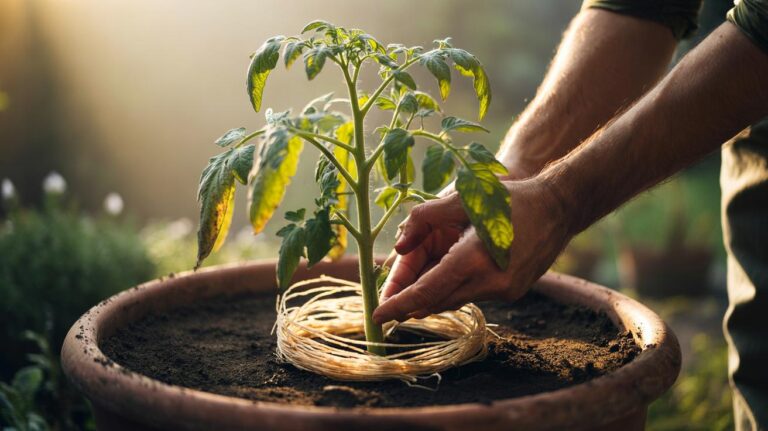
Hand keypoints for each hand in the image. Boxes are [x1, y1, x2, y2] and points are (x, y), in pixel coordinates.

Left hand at [373, 178, 571, 323]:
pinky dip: (453, 286)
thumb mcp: (460, 198)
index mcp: (473, 259)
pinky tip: (443, 272)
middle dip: (409, 301)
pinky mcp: (512, 292)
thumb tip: (399, 247)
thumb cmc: (508, 198)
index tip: (376, 316)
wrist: (558, 207)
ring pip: (453, 299)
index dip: (398, 305)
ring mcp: (504, 291)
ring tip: (408, 284)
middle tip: (384, 302)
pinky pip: (472, 294)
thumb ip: (424, 219)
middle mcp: (489, 282)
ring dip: (430, 293)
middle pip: (436, 300)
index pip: (426, 292)